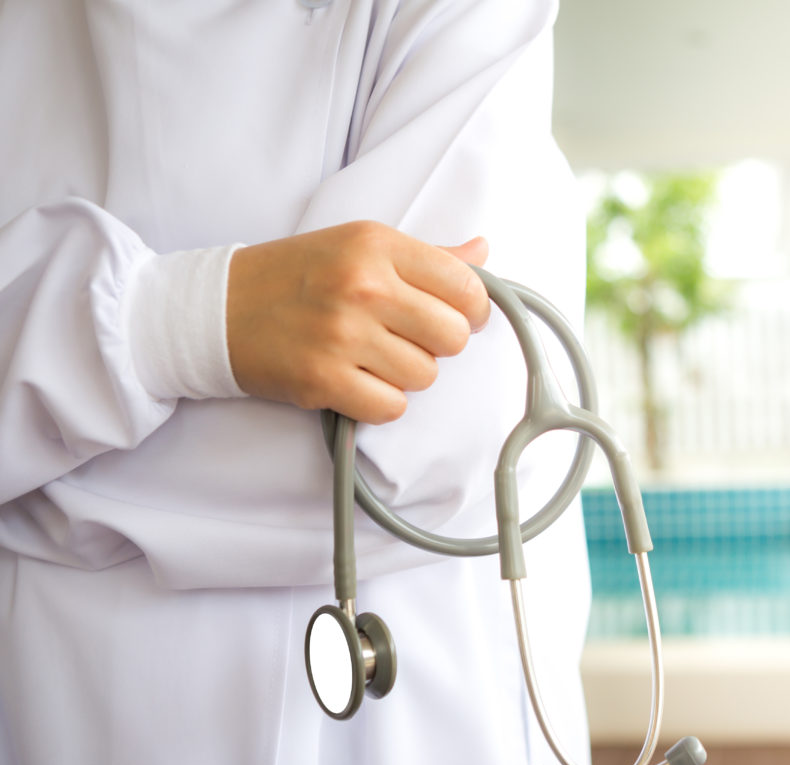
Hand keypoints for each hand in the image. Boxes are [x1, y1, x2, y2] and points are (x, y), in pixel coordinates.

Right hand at [226, 221, 489, 422]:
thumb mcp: (357, 246)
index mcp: (376, 245)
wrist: (218, 308)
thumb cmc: (295, 276)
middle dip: (438, 344)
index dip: (472, 309)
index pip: (465, 285)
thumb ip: (425, 254)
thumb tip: (483, 250)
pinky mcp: (323, 380)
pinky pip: (391, 407)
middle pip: (454, 336)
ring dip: (406, 374)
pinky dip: (380, 402)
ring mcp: (342, 335)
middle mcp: (362, 286)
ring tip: (372, 357)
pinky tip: (357, 381)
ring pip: (425, 376)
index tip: (455, 315)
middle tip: (408, 338)